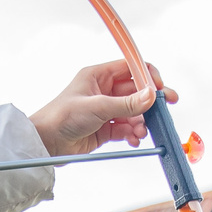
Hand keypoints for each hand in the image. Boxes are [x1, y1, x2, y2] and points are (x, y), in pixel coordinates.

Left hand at [30, 59, 175, 156]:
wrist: (45, 143)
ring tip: (141, 131)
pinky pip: (126, 128)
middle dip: (150, 101)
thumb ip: (127, 104)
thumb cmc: (61, 116)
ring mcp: (105, 110)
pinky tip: (135, 139)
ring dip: (141, 121)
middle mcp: (103, 91)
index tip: (159, 87)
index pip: (130, 68)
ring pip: (132, 112)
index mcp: (98, 76)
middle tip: (165, 106)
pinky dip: (133, 134)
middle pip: (135, 92)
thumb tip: (151, 96)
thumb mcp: (97, 107)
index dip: (147, 76)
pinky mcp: (104, 129)